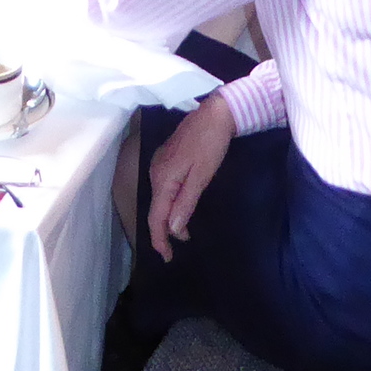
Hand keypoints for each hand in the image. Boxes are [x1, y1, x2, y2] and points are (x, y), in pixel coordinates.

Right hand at [147, 92, 234, 260]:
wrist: (215, 112)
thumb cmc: (211, 144)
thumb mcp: (201, 176)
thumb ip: (185, 203)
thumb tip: (173, 229)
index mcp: (163, 178)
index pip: (156, 216)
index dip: (160, 240)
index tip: (167, 258)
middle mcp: (155, 172)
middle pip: (155, 209)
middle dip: (164, 231)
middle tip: (176, 249)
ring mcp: (160, 164)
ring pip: (159, 199)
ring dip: (168, 217)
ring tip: (182, 233)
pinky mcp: (167, 159)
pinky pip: (164, 188)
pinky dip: (170, 203)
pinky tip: (180, 208)